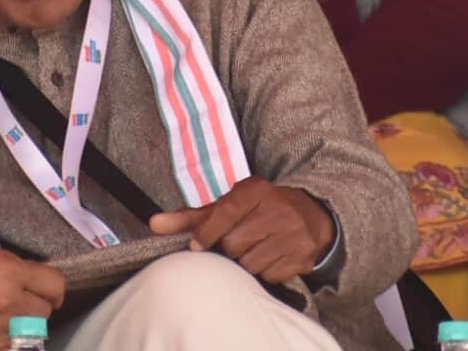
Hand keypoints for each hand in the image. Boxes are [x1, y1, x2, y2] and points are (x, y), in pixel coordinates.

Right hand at [0, 244, 64, 350]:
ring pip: (26, 335)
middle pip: (44, 312)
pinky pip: (5, 348)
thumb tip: (29, 281)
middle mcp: (5, 302)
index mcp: (6, 271)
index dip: (50, 287)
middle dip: (32, 306)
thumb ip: (9, 269)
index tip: (44, 289)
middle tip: (15, 301)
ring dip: (15, 326)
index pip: (55, 285)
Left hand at [149, 176, 334, 283]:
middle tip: (236, 242)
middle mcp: (278, 209)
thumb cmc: (258, 210)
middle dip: (228, 248)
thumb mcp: (228, 205)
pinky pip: (270, 275)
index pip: (225, 213)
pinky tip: (270, 257)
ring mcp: (294, 234)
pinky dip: (264, 271)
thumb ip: (190, 216)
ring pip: (250, 263)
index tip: (196, 246)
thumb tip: (153, 224)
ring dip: (245, 262)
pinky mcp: (304, 256)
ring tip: (254, 248)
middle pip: (234, 244)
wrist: (314, 215)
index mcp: (255, 190)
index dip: (206, 233)